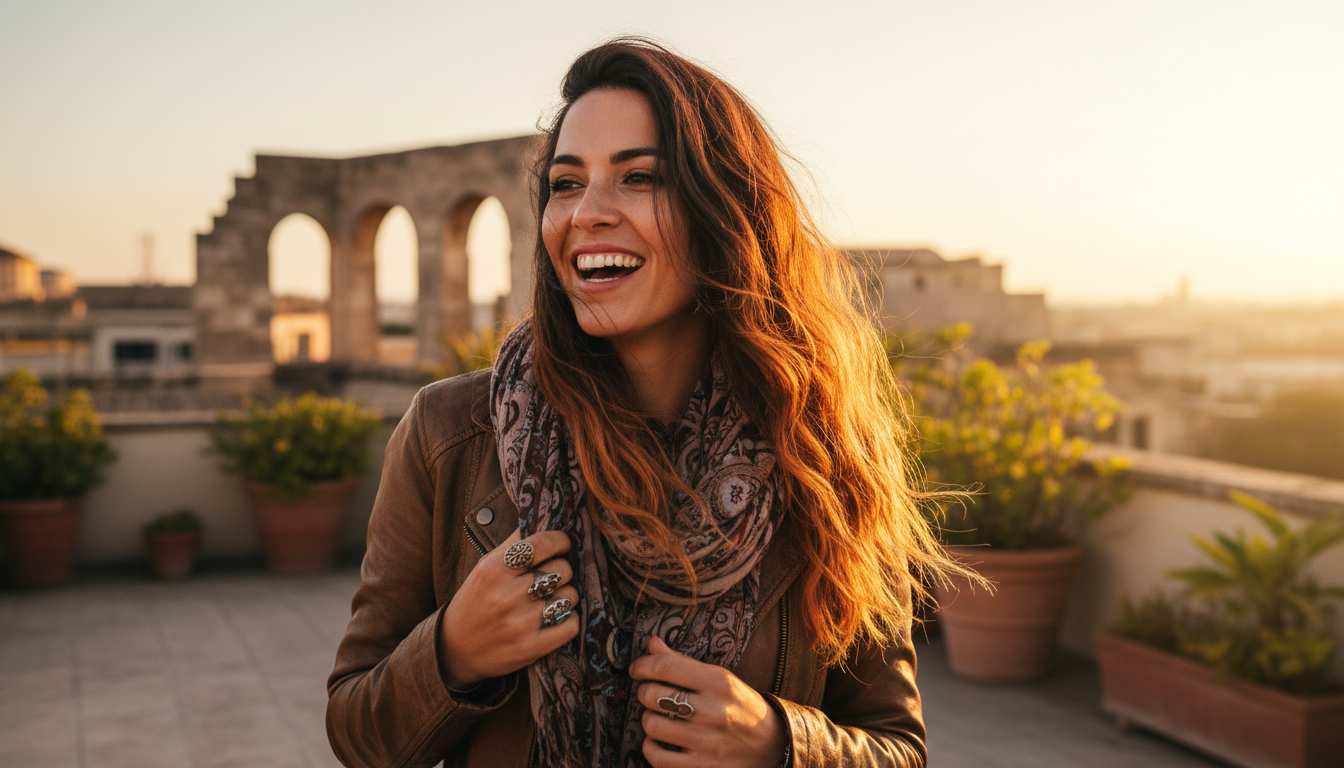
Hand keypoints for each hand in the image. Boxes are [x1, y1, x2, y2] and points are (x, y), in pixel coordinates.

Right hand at [438, 529, 579, 688]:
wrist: (455, 649)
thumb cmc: (475, 601)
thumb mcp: (485, 567)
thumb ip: (513, 544)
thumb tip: (540, 520)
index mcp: (495, 570)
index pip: (543, 544)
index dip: (560, 541)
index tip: (562, 545)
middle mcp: (508, 595)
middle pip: (562, 569)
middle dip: (562, 570)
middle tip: (551, 577)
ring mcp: (520, 623)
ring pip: (570, 596)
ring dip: (566, 596)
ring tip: (550, 600)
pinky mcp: (530, 648)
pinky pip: (571, 625)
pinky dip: (569, 620)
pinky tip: (556, 619)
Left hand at [631, 637, 787, 767]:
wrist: (773, 745)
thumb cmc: (741, 707)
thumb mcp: (721, 679)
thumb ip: (684, 663)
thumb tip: (652, 645)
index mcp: (719, 683)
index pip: (665, 667)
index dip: (642, 666)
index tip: (637, 669)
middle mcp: (714, 712)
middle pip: (653, 695)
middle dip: (645, 692)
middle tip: (651, 694)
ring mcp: (708, 743)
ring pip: (652, 725)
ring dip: (648, 719)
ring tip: (659, 717)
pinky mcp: (702, 767)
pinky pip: (657, 757)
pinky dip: (650, 747)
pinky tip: (659, 740)